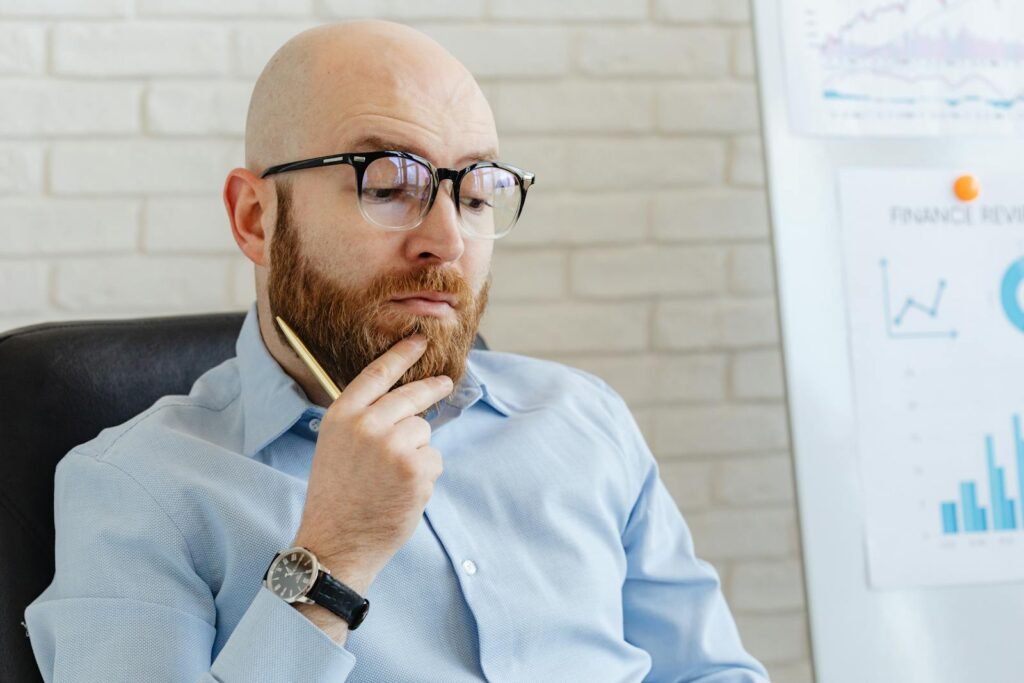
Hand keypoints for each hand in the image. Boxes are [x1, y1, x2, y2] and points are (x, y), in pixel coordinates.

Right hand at [291, 334, 451, 595]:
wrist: (336, 542)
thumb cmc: (337, 498)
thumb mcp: (335, 447)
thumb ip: (362, 420)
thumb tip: (400, 401)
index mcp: (342, 416)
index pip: (377, 374)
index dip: (400, 355)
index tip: (419, 340)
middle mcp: (366, 424)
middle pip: (411, 396)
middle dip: (431, 389)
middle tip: (445, 382)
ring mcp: (392, 445)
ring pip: (423, 431)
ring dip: (417, 452)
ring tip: (392, 479)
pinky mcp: (415, 468)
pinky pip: (433, 458)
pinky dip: (424, 475)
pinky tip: (402, 493)